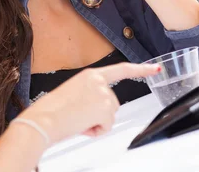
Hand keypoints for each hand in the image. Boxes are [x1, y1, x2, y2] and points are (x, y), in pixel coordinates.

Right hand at [18, 63, 159, 143]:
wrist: (43, 119)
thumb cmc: (51, 109)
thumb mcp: (73, 94)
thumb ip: (89, 94)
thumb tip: (97, 108)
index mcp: (90, 75)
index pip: (121, 69)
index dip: (140, 69)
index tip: (155, 68)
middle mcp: (99, 82)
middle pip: (113, 102)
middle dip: (100, 113)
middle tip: (78, 115)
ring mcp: (104, 94)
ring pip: (110, 115)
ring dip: (96, 122)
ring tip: (77, 119)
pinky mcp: (105, 108)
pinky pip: (107, 126)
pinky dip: (96, 130)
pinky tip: (81, 125)